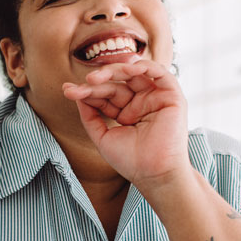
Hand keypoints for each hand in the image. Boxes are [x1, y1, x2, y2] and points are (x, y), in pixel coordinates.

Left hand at [62, 59, 192, 186]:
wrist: (154, 174)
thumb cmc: (131, 161)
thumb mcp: (103, 137)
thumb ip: (90, 116)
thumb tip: (77, 94)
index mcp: (126, 112)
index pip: (105, 95)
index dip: (87, 91)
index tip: (68, 91)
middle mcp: (141, 103)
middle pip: (117, 84)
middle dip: (98, 81)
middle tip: (84, 83)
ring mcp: (156, 99)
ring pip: (135, 75)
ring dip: (115, 71)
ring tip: (95, 78)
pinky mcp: (172, 97)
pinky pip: (160, 73)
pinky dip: (146, 66)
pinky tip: (128, 67)